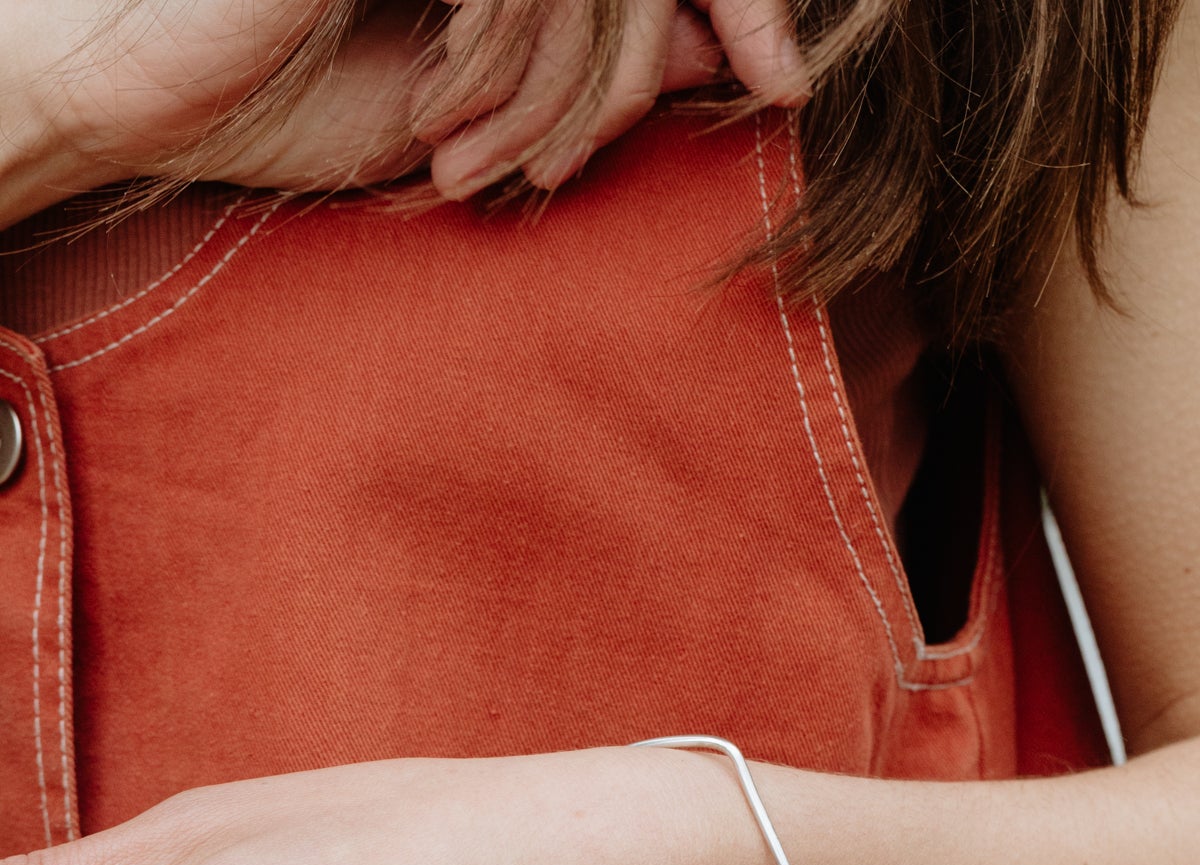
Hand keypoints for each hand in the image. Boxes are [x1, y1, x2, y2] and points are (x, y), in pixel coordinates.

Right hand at [1, 0, 797, 227]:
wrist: (159, 93)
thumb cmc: (295, 97)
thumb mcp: (480, 108)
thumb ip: (596, 68)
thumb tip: (719, 48)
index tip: (784, 82)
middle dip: (621, 88)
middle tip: (554, 174)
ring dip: (548, 100)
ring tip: (478, 167)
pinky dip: (501, 69)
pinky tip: (441, 120)